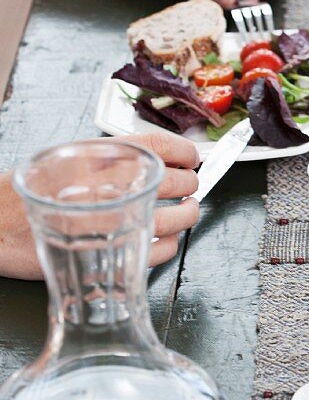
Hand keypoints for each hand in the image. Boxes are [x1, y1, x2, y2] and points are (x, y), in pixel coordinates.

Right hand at [0, 133, 200, 280]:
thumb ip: (106, 160)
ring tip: (185, 213)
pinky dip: (170, 246)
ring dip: (188, 216)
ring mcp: (113, 222)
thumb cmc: (24, 194)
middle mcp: (110, 186)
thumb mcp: (65, 161)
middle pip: (177, 181)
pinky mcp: (110, 254)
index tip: (192, 158)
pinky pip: (159, 251)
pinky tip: (164, 240)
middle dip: (190, 185)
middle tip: (187, 188)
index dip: (185, 151)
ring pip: (176, 218)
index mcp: (99, 157)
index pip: (160, 145)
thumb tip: (150, 161)